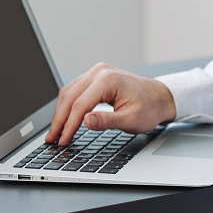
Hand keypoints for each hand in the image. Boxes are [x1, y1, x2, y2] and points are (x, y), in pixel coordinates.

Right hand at [45, 63, 176, 145]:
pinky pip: (75, 89)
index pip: (80, 105)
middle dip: (59, 120)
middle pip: (69, 96)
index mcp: (109, 80)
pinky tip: (63, 118)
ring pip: (69, 92)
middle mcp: (100, 72)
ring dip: (60, 112)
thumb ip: (108, 121)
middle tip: (51, 139)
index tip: (63, 140)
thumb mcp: (131, 119)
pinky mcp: (96, 76)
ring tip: (54, 132)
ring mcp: (97, 72)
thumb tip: (85, 122)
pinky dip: (67, 104)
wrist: (161, 97)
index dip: (69, 125)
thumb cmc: (150, 108)